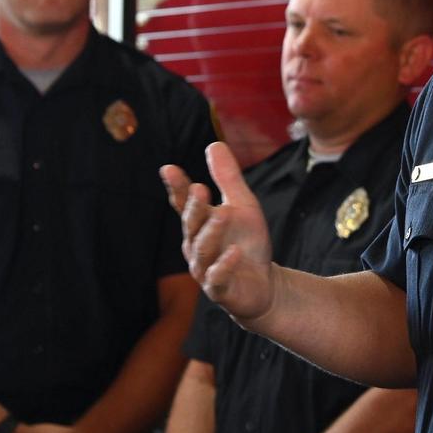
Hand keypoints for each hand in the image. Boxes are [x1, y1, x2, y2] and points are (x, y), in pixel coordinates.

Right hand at [161, 142, 275, 323]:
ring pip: (202, 249)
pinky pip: (218, 277)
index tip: (169, 169)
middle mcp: (196, 245)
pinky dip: (225, 265)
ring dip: (211, 232)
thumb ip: (228, 178)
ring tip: (224, 214)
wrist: (264, 284)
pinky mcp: (220, 289)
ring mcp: (205, 269)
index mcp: (199, 224)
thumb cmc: (247, 242)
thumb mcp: (243, 205)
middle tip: (200, 189)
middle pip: (191, 225)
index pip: (184, 204)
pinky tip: (235, 253)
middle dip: (194, 208)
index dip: (177, 188)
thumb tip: (214, 144)